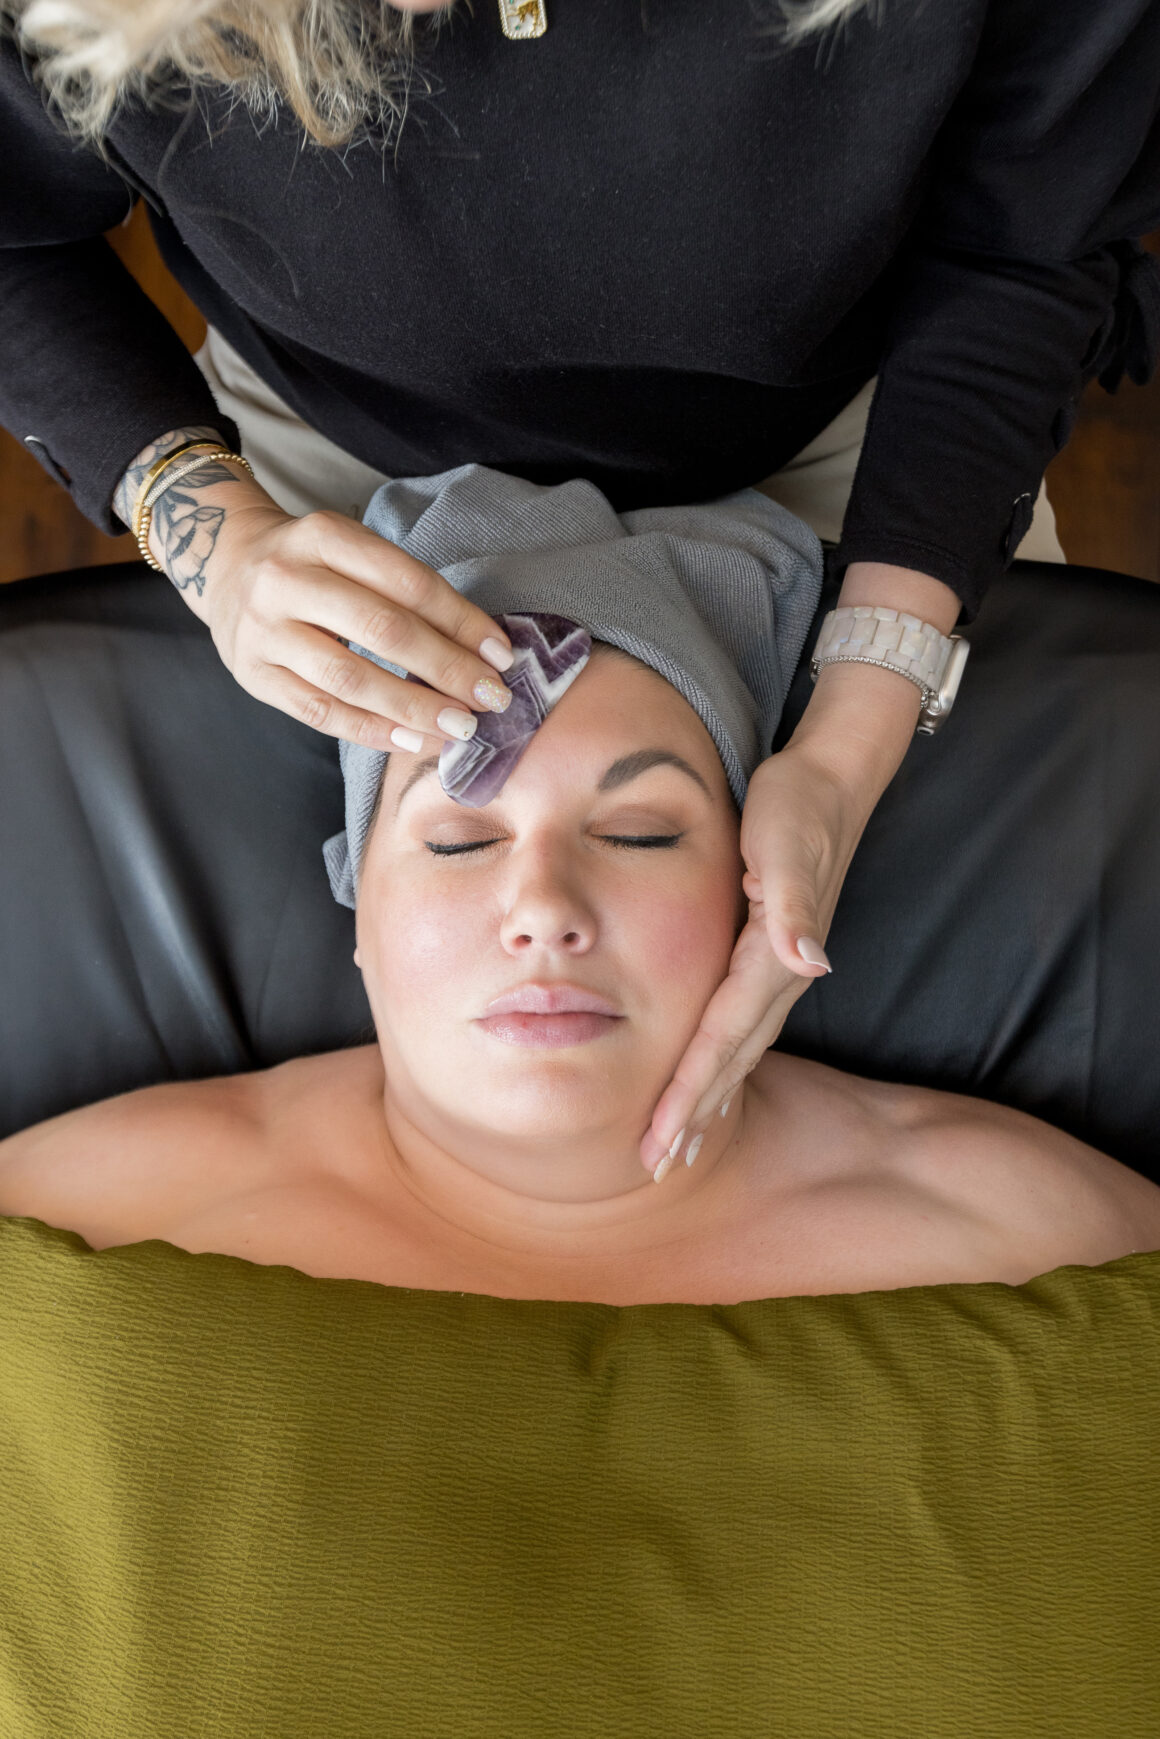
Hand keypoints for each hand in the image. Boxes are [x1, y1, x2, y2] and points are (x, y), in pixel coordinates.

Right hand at [189, 484, 515, 750]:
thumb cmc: (311, 564)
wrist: (225, 565)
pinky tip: (410, 739)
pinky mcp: (251, 675)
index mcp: (323, 535)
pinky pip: (319, 712)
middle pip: (382, 629)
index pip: (407, 582)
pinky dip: (371, 730)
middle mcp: (286, 579)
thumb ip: (403, 589)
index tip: (500, 655)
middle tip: (490, 698)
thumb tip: (479, 651)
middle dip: (446, 668)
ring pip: (349, 678)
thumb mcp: (351, 550)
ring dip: (413, 707)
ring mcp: (263, 630)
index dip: (461, 621)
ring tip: (458, 727)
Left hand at [639, 745, 859, 1172]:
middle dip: (696, 1113)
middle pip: (732, 1059)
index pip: (723, 1038)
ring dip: (712, 1096)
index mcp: (774, 956)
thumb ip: (797, 902)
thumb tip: (811, 959)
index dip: (693, 1091)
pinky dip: (724, 1061)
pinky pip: (744, 1023)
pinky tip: (713, 1076)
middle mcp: (783, 973)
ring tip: (683, 1139)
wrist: (832, 777)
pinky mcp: (776, 953)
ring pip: (740, 1048)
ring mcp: (783, 967)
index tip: (663, 1137)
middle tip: (660, 1163)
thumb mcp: (788, 843)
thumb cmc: (798, 803)